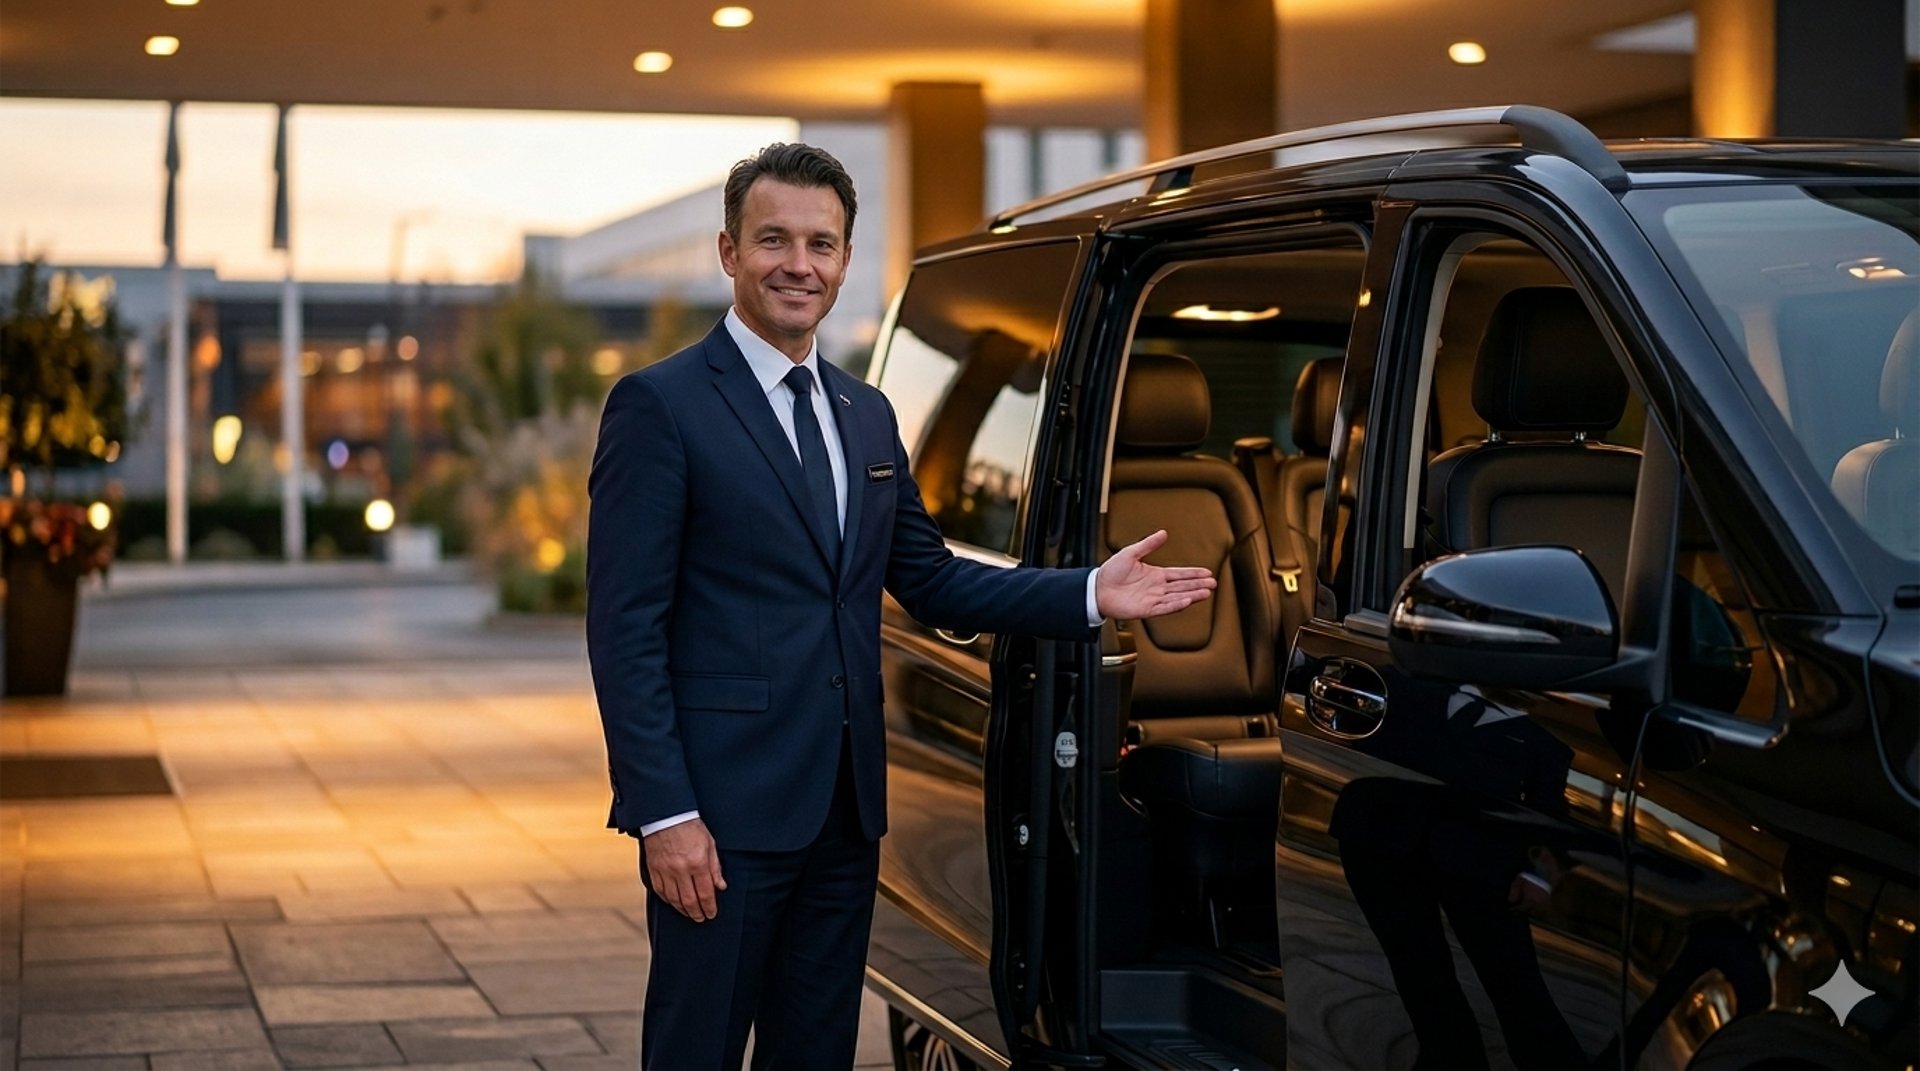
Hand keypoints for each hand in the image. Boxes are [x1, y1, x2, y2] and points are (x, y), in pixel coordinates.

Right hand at [642, 818, 726, 920]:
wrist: (667, 815)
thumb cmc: (691, 826)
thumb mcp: (710, 844)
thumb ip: (715, 868)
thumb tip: (720, 887)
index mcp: (697, 863)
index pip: (705, 893)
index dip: (709, 907)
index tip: (711, 914)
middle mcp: (680, 869)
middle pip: (689, 901)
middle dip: (697, 913)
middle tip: (701, 918)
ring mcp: (665, 870)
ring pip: (673, 899)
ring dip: (682, 910)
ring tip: (689, 913)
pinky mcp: (653, 869)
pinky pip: (660, 891)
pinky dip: (668, 900)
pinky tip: (674, 903)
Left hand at [1096, 529, 1216, 619]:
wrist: (1097, 589)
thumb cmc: (1110, 572)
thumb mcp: (1131, 553)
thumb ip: (1148, 544)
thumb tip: (1163, 533)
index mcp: (1155, 575)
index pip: (1179, 574)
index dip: (1193, 573)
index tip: (1207, 572)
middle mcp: (1156, 588)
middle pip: (1182, 586)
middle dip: (1198, 584)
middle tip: (1213, 583)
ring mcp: (1152, 599)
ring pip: (1177, 597)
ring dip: (1192, 595)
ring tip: (1206, 592)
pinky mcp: (1146, 609)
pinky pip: (1164, 607)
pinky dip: (1176, 605)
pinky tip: (1188, 600)